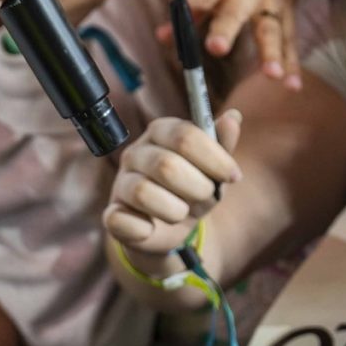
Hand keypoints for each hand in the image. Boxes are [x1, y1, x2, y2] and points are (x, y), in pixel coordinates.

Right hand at [102, 111, 243, 259]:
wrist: (172, 229)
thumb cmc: (193, 189)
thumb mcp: (214, 169)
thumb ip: (223, 144)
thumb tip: (233, 116)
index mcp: (160, 132)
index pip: (185, 135)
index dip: (214, 157)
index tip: (233, 176)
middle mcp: (135, 153)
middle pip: (166, 165)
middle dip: (197, 187)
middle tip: (207, 196)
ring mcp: (120, 183)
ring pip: (143, 193)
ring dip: (175, 211)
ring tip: (182, 213)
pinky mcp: (112, 215)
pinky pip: (119, 221)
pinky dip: (143, 229)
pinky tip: (152, 228)